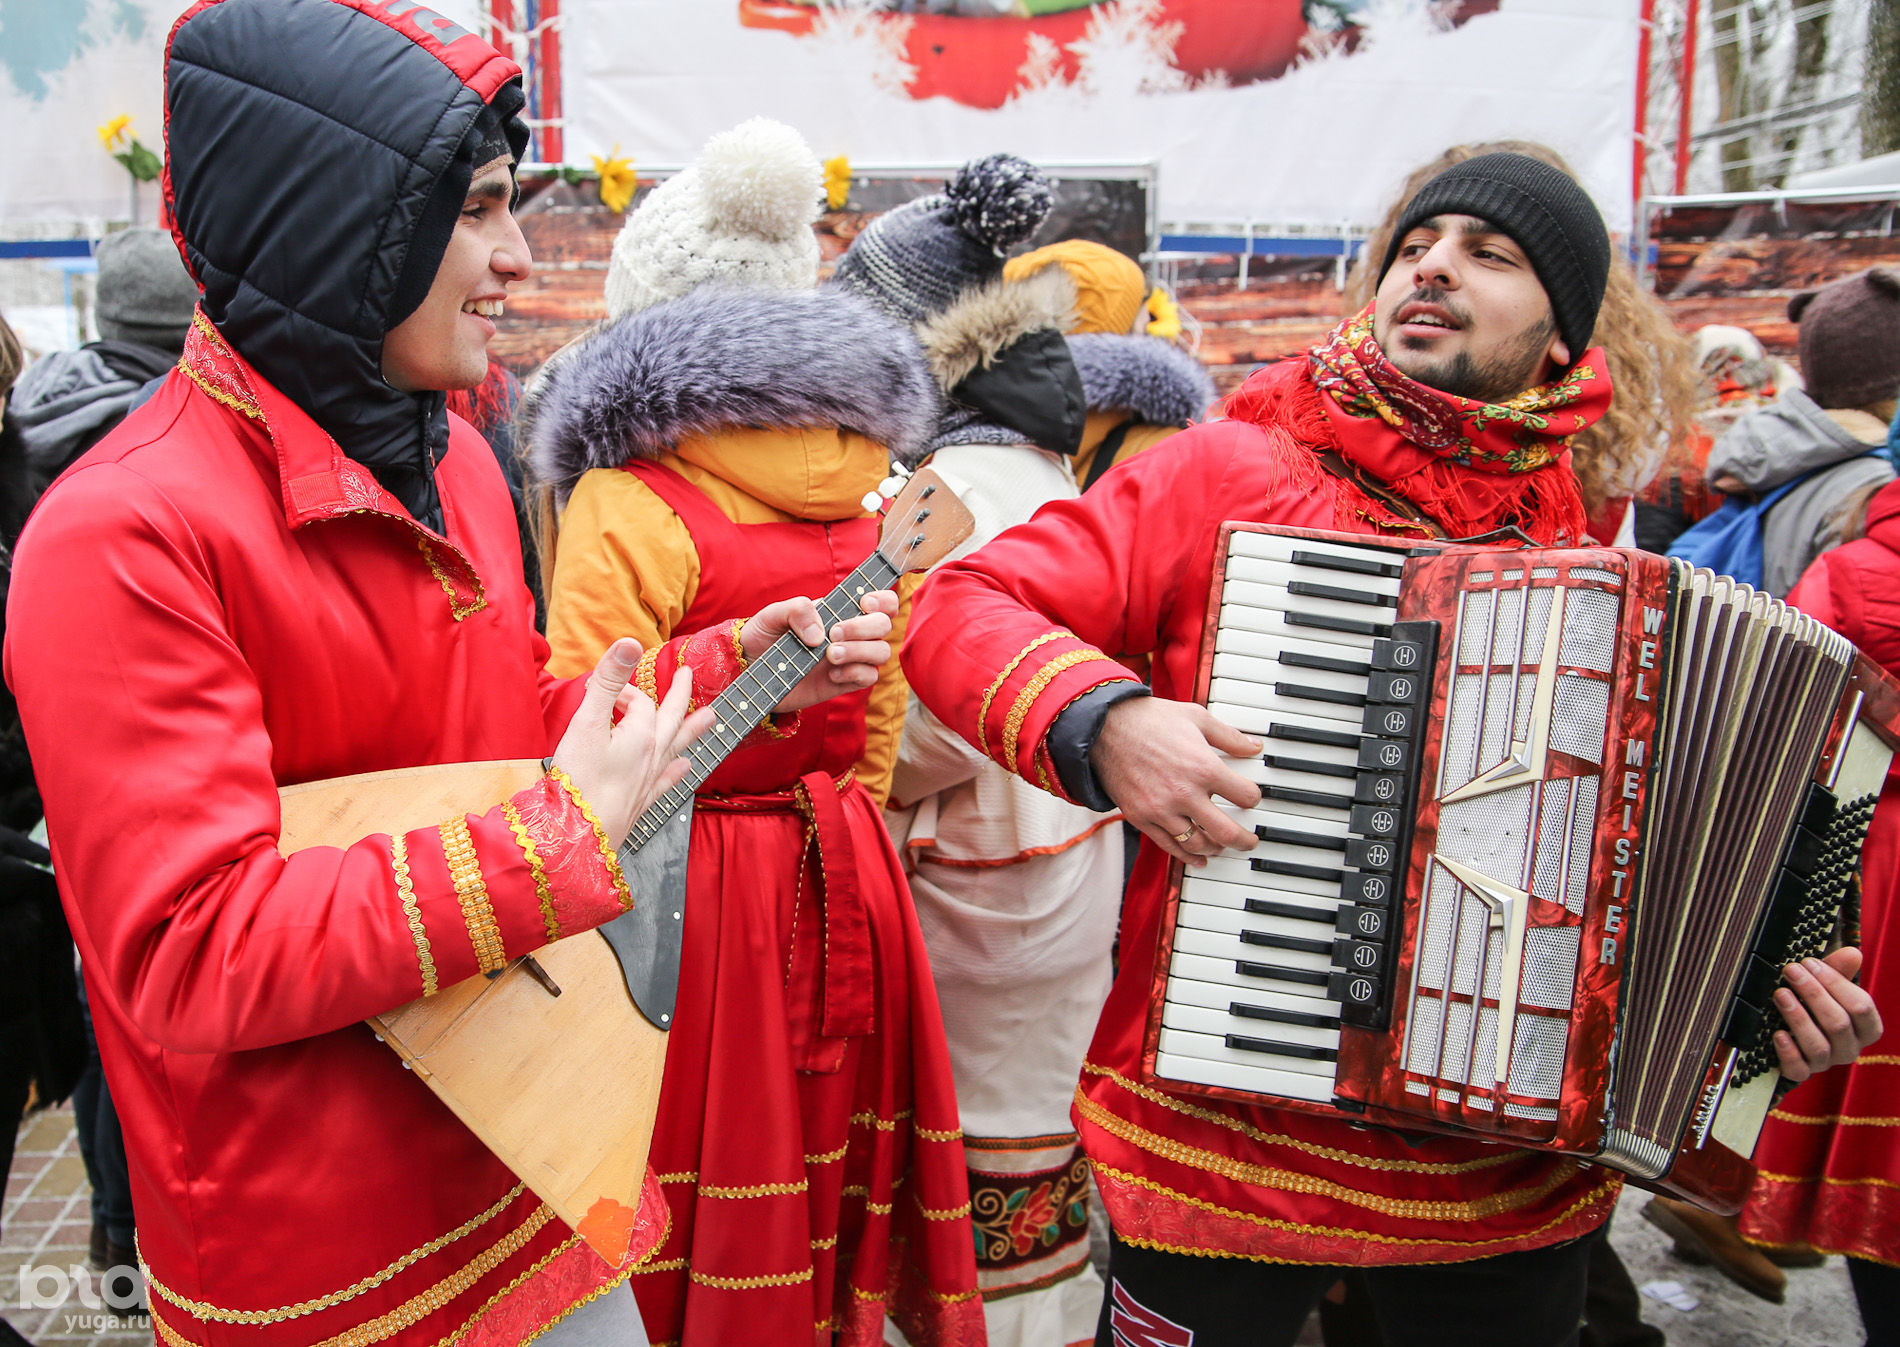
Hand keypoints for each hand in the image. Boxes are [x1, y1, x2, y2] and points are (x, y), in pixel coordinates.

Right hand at [550, 639, 714, 847]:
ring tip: (711, 718)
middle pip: (672, 718)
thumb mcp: (586, 723)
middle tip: (687, 674)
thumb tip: (630, 642)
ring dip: (692, 730)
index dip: (622, 691)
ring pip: (677, 747)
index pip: (640, 702)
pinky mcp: (642, 801)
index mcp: (642, 734)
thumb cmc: (579, 780)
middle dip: (679, 694)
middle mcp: (653, 755)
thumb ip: (608, 681)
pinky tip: (685, 767)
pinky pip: (667, 782)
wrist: (577, 834)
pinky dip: (677, 771)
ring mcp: (650, 780)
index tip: (600, 692)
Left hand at [743, 591, 897, 712]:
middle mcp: (850, 633)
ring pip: (881, 652)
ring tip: (830, 654)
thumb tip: (820, 633)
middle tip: (833, 633)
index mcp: (840, 610)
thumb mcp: (773, 615)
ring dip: (860, 651)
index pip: (880, 601)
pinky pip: (868, 677)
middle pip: (884, 625)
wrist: (749, 669)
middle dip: (863, 627)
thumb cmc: (763, 636)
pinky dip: (854, 673)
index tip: (863, 603)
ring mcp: (849, 658)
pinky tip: (832, 673)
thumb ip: (797, 610)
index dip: (883, 599)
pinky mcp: (843, 682)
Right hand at [1091, 696, 1262, 867]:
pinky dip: (1187, 857)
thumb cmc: (1151, 719)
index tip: (1251, 798)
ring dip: (1216, 848)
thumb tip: (1254, 747)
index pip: (1245, 796)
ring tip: (1222, 845)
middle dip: (1244, 840)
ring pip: (1198, 844)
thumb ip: (1229, 736)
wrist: (1106, 726)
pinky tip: (1198, 859)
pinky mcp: (1142, 817)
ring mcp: (1162, 809)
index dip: (1253, 798)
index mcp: (1204, 767)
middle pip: (1227, 832)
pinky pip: (1169, 846)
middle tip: (1250, 841)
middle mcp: (1185, 793)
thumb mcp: (1197, 717)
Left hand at [1773, 946, 1882, 1082]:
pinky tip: (1778, 1034)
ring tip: (1780, 994)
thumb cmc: (1815, 1005)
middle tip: (1791, 972)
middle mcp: (1849, 1048)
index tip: (1810, 962)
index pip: (1861, 1007)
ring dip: (1798, 1018)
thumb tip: (1853, 953)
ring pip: (1818, 1046)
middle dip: (1813, 994)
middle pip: (1838, 1024)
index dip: (1836, 982)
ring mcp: (1826, 1063)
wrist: (1794, 1036)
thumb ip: (1839, 971)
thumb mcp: (1827, 986)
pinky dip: (1788, 1052)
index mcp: (1865, 1028)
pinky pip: (1798, 1070)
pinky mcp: (1801, 1073)